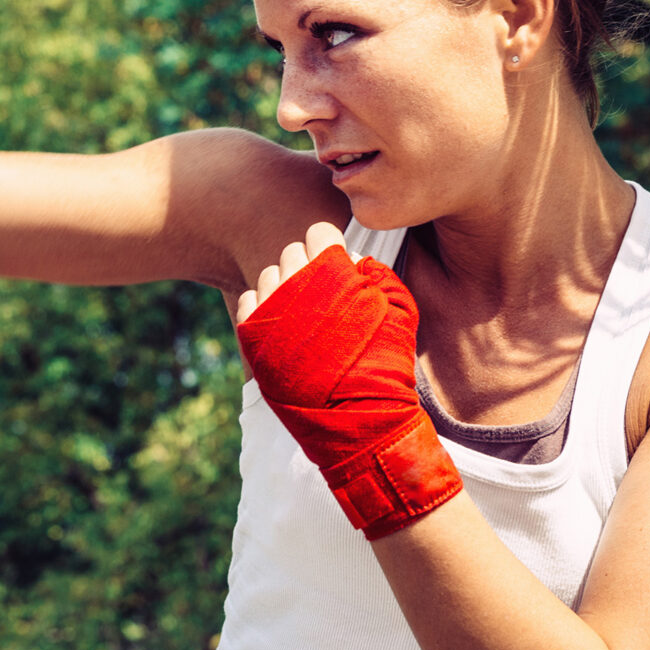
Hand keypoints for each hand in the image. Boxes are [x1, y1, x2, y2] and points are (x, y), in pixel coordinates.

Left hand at [234, 221, 461, 538]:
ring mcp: (270, 309)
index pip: (319, 232)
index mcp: (332, 270)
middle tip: (323, 294)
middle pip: (292, 252)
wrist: (359, 417)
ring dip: (285, 286)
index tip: (335, 263)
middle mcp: (296, 283)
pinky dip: (262, 307)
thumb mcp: (401, 309)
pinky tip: (282, 325)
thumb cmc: (386, 363)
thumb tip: (355, 260)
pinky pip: (248, 301)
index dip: (330, 246)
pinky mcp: (251, 336)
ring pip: (269, 275)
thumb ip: (379, 274)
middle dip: (309, 267)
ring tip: (303, 313)